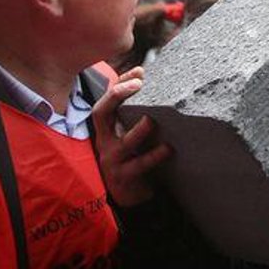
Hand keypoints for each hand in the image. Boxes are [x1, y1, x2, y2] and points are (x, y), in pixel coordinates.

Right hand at [92, 67, 171, 206]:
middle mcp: (105, 142)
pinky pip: (138, 165)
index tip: (139, 70)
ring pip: (121, 143)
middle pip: (100, 113)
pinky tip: (168, 148)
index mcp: (106, 129)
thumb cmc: (133, 159)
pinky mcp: (124, 177)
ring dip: (138, 130)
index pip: (107, 99)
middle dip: (116, 96)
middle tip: (136, 83)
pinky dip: (155, 156)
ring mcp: (113, 160)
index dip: (119, 83)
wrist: (129, 198)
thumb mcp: (131, 135)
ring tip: (152, 120)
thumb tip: (153, 86)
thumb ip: (139, 115)